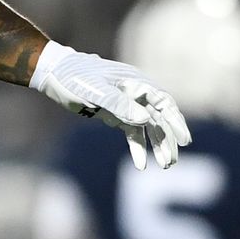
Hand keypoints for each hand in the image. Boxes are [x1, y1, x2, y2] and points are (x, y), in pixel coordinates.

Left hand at [29, 41, 191, 168]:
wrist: (55, 74)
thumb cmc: (75, 75)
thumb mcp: (96, 90)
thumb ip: (119, 104)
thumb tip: (145, 120)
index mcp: (137, 83)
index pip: (164, 103)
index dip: (176, 121)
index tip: (184, 140)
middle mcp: (136, 94)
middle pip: (160, 118)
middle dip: (168, 139)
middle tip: (172, 160)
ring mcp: (127, 106)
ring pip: (149, 128)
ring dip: (157, 145)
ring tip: (166, 165)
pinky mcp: (117, 116)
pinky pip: (132, 133)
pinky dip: (137, 147)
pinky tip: (140, 165)